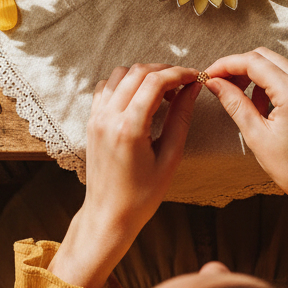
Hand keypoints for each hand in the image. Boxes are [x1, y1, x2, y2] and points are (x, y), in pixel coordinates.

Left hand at [49, 64, 200, 287]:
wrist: (108, 215)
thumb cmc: (142, 196)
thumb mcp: (169, 159)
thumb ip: (181, 119)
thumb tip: (192, 89)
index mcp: (129, 128)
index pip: (155, 82)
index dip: (179, 74)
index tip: (195, 77)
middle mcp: (108, 117)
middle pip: (137, 72)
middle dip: (164, 71)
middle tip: (183, 84)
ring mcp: (96, 117)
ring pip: (120, 74)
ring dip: (144, 75)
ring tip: (163, 92)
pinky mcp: (91, 121)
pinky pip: (106, 87)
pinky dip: (124, 83)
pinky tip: (139, 98)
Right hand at [203, 48, 287, 263]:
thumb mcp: (256, 135)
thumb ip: (234, 102)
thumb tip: (214, 82)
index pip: (253, 62)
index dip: (227, 65)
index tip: (208, 74)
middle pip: (264, 56)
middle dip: (239, 67)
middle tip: (220, 84)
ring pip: (275, 63)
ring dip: (253, 75)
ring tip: (242, 101)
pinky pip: (286, 75)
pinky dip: (269, 83)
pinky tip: (261, 106)